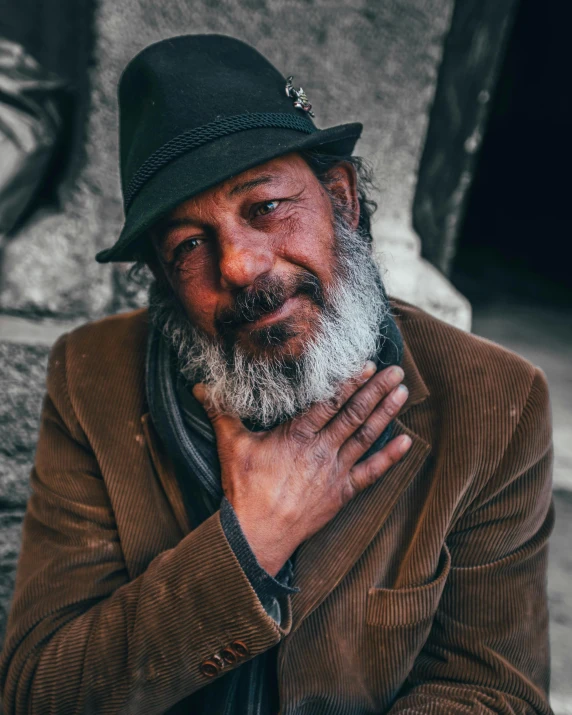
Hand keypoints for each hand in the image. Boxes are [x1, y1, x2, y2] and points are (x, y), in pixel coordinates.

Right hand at [193, 363, 410, 575]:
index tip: (367, 364)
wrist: (257, 534)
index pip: (329, 402)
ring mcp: (334, 472)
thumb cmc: (245, 489)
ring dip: (386, 413)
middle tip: (396, 371)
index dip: (350, 382)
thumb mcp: (231, 447)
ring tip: (402, 393)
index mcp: (297, 435)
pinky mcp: (342, 493)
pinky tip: (406, 442)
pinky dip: (389, 458)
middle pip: (354, 414)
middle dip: (376, 390)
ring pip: (365, 437)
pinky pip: (371, 473)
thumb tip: (200, 387)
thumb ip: (221, 413)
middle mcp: (321, 450)